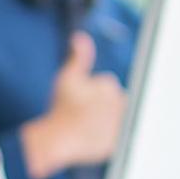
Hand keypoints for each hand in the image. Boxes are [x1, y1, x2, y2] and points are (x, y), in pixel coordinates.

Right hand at [20, 33, 126, 178]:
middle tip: (82, 115)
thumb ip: (79, 56)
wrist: (58, 140)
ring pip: (115, 118)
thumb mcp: (67, 78)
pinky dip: (107, 137)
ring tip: (87, 126)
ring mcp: (121, 124)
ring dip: (106, 120)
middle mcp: (121, 104)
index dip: (90, 94)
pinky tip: (93, 138)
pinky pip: (116, 137)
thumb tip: (80, 36)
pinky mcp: (119, 142)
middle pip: (113, 102)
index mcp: (111, 86)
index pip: (105, 86)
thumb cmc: (61, 108)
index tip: (79, 102)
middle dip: (100, 106)